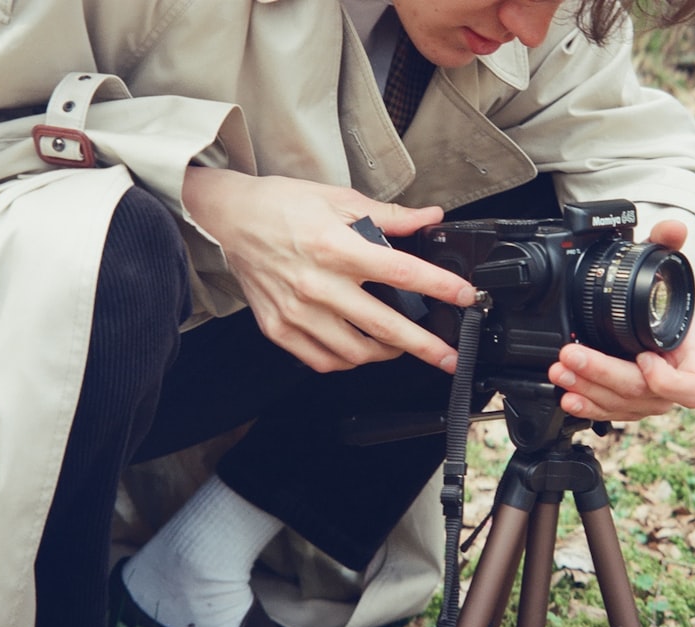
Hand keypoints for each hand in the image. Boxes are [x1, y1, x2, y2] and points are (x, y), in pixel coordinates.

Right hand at [182, 167, 475, 373]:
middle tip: (450, 358)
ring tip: (400, 346)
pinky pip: (323, 360)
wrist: (230, 219)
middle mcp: (317, 284)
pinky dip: (347, 360)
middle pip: (384, 326)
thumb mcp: (339, 199)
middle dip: (425, 347)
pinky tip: (359, 349)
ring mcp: (296, 312)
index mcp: (336, 246)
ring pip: (355, 352)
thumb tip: (430, 216)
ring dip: (386, 354)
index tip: (464, 297)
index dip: (440, 287)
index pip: (402, 272)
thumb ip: (389, 216)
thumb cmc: (282, 206)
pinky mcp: (279, 329)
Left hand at [547, 220, 694, 420]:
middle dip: (602, 373)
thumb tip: (672, 227)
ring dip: (586, 388)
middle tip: (571, 354)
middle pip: (640, 393)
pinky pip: (607, 413)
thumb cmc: (665, 303)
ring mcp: (647, 400)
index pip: (691, 388)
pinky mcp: (624, 404)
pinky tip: (566, 397)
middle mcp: (671, 386)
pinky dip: (585, 405)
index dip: (668, 380)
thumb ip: (669, 245)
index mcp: (690, 359)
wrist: (655, 323)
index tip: (644, 357)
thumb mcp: (667, 271)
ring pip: (619, 404)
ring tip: (560, 369)